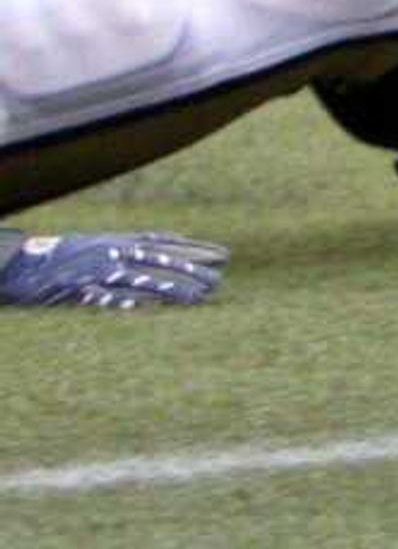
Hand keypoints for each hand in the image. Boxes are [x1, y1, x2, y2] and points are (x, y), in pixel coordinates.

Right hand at [1, 231, 227, 307]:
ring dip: (170, 289)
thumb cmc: (67, 256)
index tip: (223, 255)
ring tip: (197, 299)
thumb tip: (165, 254)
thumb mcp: (101, 246)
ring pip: (140, 279)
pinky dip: (126, 302)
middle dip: (191, 269)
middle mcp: (111, 251)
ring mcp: (95, 270)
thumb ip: (130, 249)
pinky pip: (106, 297)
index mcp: (119, 240)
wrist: (23, 265)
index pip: (165, 242)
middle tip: (218, 281)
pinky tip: (148, 310)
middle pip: (159, 260)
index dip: (194, 247)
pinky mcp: (78, 289)